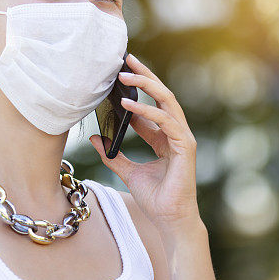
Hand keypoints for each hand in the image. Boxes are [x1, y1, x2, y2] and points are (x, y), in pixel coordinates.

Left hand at [89, 53, 199, 233]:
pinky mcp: (184, 146)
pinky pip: (166, 121)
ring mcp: (182, 138)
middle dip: (144, 76)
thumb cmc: (155, 199)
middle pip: (161, 95)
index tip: (119, 74)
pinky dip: (147, 111)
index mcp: (164, 137)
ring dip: (146, 85)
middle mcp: (175, 133)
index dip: (137, 88)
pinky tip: (128, 104)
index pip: (152, 105)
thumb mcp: (127, 172)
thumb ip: (113, 155)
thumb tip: (94, 139)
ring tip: (124, 75)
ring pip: (166, 101)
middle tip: (126, 59)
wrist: (169, 220)